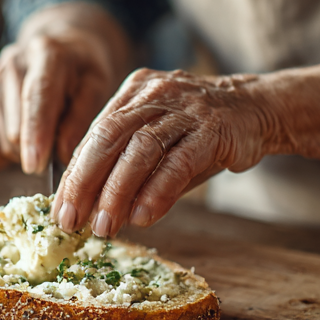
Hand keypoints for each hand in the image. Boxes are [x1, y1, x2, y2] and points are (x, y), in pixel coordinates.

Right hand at [0, 4, 129, 173]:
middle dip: (39, 150)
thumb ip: (82, 118)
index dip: (35, 132)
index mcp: (46, 54)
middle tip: (59, 142)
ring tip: (40, 136)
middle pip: (14, 127)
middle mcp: (11, 64)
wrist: (61, 48)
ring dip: (22, 151)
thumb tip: (60, 155)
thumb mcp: (97, 85)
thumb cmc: (81, 72)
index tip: (35, 165)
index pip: (36, 95)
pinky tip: (13, 143)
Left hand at [52, 69, 272, 237]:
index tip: (61, 210)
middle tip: (71, 220)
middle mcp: (155, 94)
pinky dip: (157, 192)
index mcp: (133, 93)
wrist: (258, 109)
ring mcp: (185, 109)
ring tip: (105, 226)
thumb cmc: (201, 133)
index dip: (75, 175)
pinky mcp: (213, 129)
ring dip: (117, 192)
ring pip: (140, 149)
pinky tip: (144, 217)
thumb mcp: (160, 143)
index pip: (94, 136)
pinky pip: (178, 162)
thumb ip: (129, 169)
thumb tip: (93, 211)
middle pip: (108, 137)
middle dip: (85, 182)